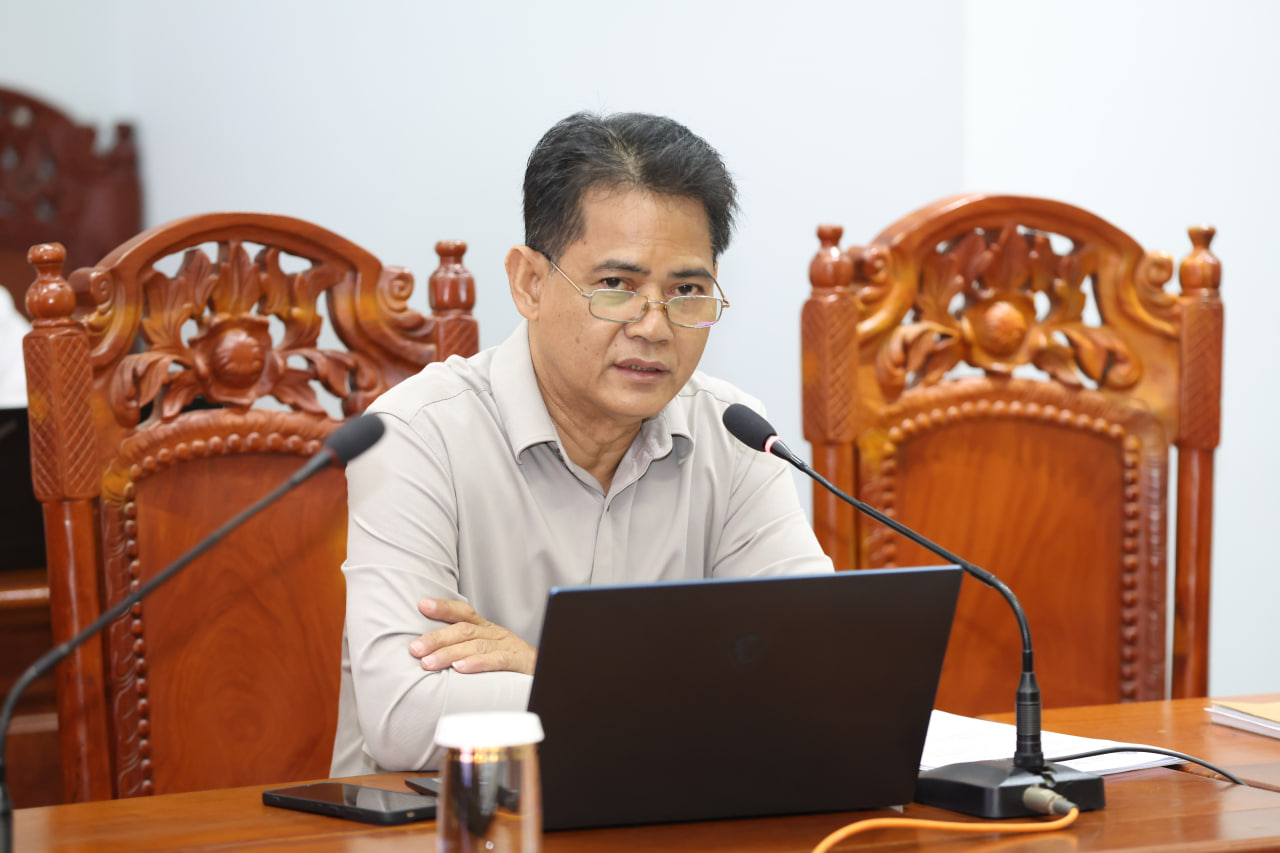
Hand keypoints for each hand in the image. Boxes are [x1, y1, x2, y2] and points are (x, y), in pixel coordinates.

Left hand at [408, 598, 536, 675]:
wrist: (550, 674)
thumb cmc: (512, 666)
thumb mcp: (488, 651)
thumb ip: (464, 649)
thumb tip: (429, 653)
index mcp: (487, 629)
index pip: (464, 613)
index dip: (444, 607)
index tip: (422, 605)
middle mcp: (496, 634)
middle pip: (464, 630)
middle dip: (437, 638)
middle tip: (414, 649)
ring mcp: (508, 647)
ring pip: (475, 645)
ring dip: (449, 654)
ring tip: (428, 663)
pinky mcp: (519, 663)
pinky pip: (497, 661)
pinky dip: (477, 664)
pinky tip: (460, 670)